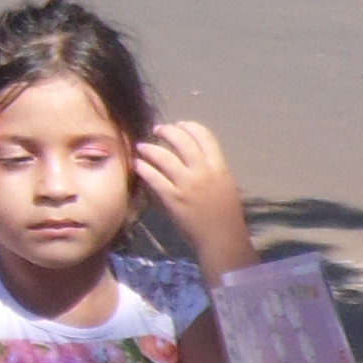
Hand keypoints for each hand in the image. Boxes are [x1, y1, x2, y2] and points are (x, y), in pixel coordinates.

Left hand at [134, 117, 253, 265]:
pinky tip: (138, 165)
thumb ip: (211, 168)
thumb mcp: (225, 185)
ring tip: (142, 146)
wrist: (221, 238)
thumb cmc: (225, 214)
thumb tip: (192, 155)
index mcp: (219, 167)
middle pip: (183, 142)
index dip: (190, 127)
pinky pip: (154, 178)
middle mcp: (203, 172)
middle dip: (168, 131)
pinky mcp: (172, 199)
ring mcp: (187, 185)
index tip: (180, 124)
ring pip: (164, 157)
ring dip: (150, 148)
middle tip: (157, 130)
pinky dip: (144, 168)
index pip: (205, 137)